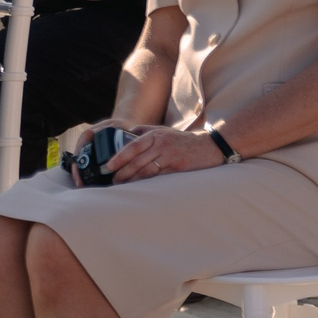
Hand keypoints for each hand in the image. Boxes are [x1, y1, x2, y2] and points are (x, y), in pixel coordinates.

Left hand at [99, 123, 223, 182]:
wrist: (209, 146)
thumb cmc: (184, 141)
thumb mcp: (165, 130)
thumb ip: (146, 130)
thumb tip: (129, 132)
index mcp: (155, 135)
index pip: (132, 146)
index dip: (119, 157)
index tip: (108, 166)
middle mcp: (161, 144)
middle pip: (136, 160)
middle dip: (122, 172)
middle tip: (112, 180)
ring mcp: (169, 155)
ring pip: (145, 170)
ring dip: (132, 179)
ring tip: (122, 185)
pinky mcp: (177, 166)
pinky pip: (158, 176)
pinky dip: (146, 182)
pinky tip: (139, 187)